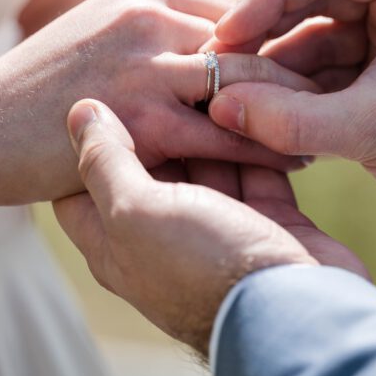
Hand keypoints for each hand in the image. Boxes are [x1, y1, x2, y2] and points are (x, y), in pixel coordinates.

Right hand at [0, 0, 316, 206]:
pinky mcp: (137, 114)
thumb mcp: (95, 37)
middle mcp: (146, 16)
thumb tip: (214, 47)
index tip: (314, 61)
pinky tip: (297, 155)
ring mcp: (141, 62)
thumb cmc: (35, 91)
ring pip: (245, 79)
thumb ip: (152, 34)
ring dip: (292, 103)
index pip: (234, 7)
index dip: (278, 36)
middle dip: (299, 64)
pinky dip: (265, 143)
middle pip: (249, 36)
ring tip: (329, 122)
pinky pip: (223, 129)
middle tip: (343, 89)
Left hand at [53, 99, 364, 354]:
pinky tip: (262, 102)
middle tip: (172, 66)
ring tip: (221, 75)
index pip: (85, 179)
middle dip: (164, 115)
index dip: (91, 134)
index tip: (104, 87)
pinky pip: (257, 168)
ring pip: (209, 158)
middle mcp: (164, 232)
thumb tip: (79, 111)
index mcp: (118, 240)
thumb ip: (105, 161)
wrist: (296, 309)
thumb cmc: (205, 267)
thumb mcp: (137, 214)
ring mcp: (218, 226)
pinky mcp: (266, 218)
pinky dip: (259, 139)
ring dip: (216, 122)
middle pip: (155, 160)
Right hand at [207, 0, 375, 253]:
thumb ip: (288, 118)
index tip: (227, 33)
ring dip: (280, 64)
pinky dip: (298, 87)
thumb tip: (218, 104)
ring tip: (238, 95)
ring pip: (318, 33)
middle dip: (270, 30)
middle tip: (221, 60)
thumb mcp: (373, 130)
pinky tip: (265, 111)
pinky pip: (328, 65)